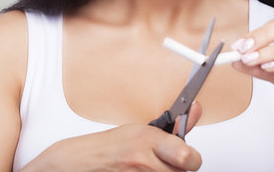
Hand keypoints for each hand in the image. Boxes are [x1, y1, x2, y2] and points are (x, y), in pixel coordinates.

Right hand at [21, 102, 202, 171]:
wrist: (77, 163)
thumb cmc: (109, 146)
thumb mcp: (142, 129)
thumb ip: (173, 127)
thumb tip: (196, 109)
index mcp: (148, 139)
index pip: (189, 158)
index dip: (193, 160)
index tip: (190, 157)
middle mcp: (143, 161)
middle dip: (176, 169)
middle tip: (164, 162)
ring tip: (149, 168)